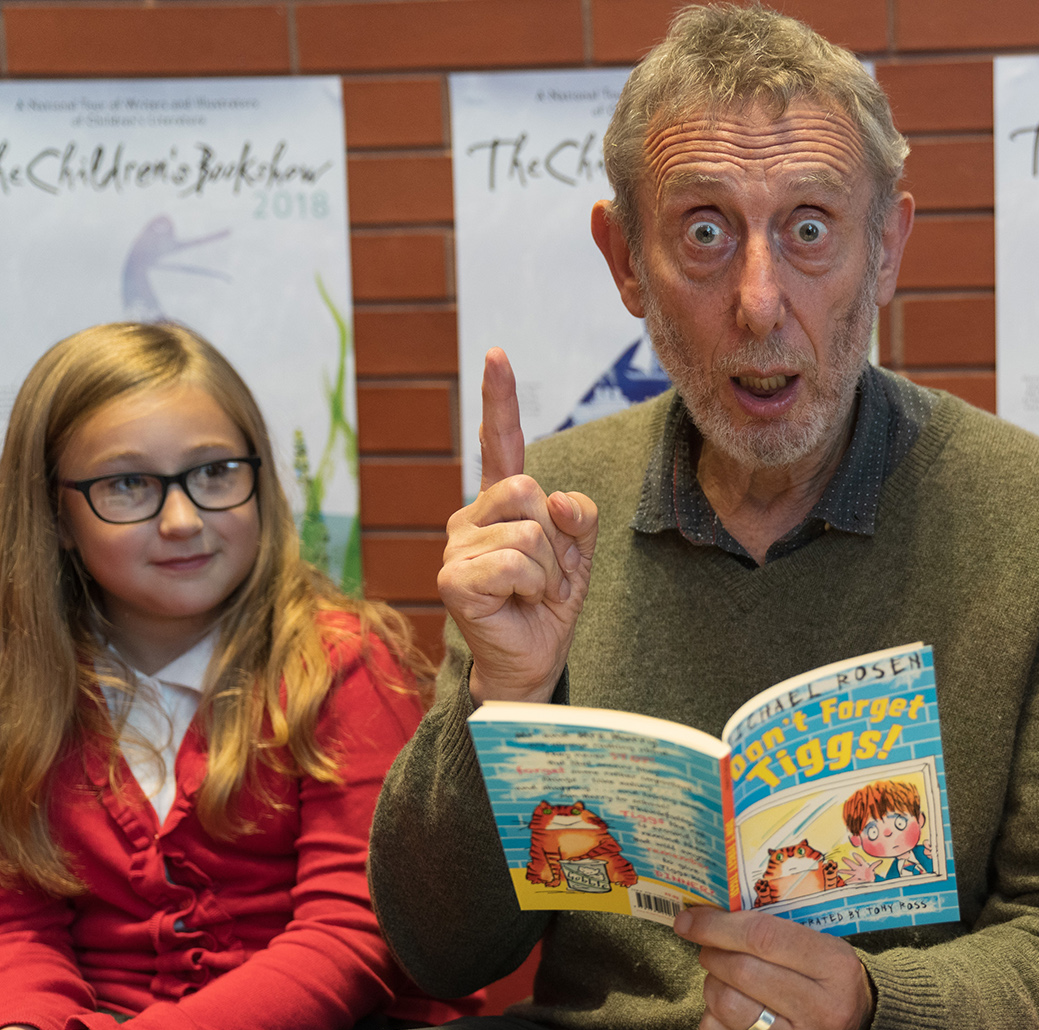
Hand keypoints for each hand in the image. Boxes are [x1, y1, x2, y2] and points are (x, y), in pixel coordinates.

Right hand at [438, 348, 599, 703]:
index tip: (497, 354)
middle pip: (528, 489)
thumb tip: (557, 500)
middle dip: (556, 538)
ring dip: (549, 568)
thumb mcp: (579, 553)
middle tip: (548, 574)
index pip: (499, 444)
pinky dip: (534, 586)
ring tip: (535, 593)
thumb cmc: (550, 604)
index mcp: (500, 504)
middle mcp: (470, 517)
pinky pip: (515, 562)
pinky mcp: (453, 578)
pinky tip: (521, 602)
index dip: (499, 399)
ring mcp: (456, 547)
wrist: (534, 659)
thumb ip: (578, 517)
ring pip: (528, 531)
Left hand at [675, 906, 874, 1029]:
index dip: (718, 926)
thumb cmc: (829, 977)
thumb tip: (706, 916)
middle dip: (713, 953)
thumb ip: (772, 929)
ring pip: (726, 1006)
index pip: (764, 938)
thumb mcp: (821, 943)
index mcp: (835, 968)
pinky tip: (728, 1008)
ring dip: (712, 984)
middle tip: (711, 948)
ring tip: (723, 978)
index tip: (691, 919)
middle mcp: (820, 1011)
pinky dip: (711, 1016)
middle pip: (742, 972)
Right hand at [831, 852, 876, 883]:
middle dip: (848, 861)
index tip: (853, 854)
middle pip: (852, 864)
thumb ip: (875, 865)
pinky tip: (844, 883)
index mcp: (863, 865)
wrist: (869, 880)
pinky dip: (848, 882)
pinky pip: (851, 880)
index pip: (860, 860)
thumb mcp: (872, 869)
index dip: (857, 857)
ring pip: (849, 872)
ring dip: (844, 871)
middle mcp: (858, 869)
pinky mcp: (855, 879)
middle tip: (843, 858)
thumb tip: (880, 861)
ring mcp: (856, 874)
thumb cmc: (870, 873)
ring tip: (839, 871)